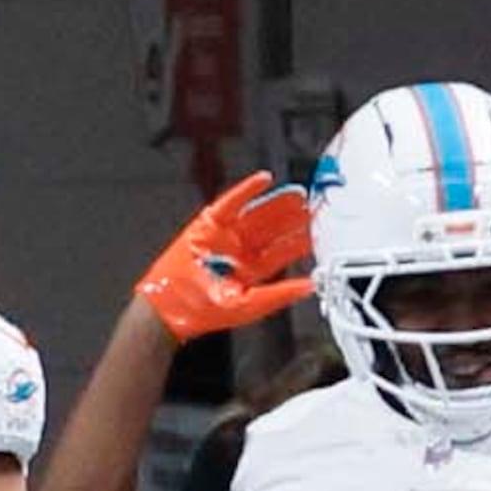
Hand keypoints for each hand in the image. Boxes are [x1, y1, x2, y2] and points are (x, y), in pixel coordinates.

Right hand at [134, 172, 313, 341]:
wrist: (169, 308)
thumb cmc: (201, 311)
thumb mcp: (249, 306)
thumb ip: (280, 295)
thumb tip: (309, 287)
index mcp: (252, 270)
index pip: (282, 251)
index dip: (301, 239)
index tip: (321, 230)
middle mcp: (240, 250)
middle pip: (273, 228)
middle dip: (294, 218)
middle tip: (316, 206)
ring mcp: (226, 235)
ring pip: (257, 213)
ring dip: (278, 202)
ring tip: (298, 194)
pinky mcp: (209, 223)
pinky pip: (231, 201)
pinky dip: (247, 189)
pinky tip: (264, 180)